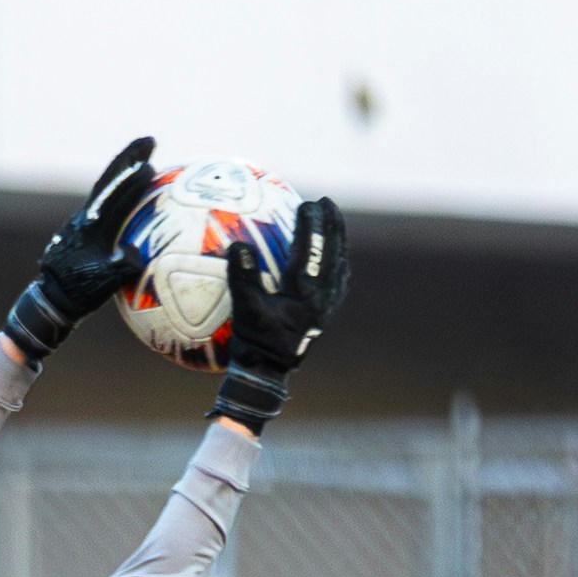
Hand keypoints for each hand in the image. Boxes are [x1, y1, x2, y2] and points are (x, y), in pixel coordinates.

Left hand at [1, 135, 162, 359]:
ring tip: (145, 156)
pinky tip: (134, 189)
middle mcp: (85, 217)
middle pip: (108, 180)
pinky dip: (120, 189)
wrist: (52, 298)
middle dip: (129, 158)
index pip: (114, 198)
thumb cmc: (78, 293)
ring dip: (124, 170)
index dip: (132, 182)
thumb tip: (135, 253)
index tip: (152, 167)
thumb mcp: (101, 284)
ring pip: (105, 187)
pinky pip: (106, 201)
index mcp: (90, 227)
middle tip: (150, 140)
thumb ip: (118, 269)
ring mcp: (84, 219)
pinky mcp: (85, 226)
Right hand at [210, 194, 349, 429]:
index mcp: (305, 295)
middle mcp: (323, 298)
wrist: (269, 373)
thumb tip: (238, 245)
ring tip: (332, 219)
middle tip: (325, 202)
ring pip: (339, 264)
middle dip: (331, 224)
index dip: (311, 224)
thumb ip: (242, 277)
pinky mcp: (327, 313)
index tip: (307, 203)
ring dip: (337, 239)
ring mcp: (328, 306)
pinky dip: (336, 259)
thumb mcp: (243, 310)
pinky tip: (331, 253)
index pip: (312, 251)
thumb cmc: (253, 342)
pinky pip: (338, 279)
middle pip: (333, 252)